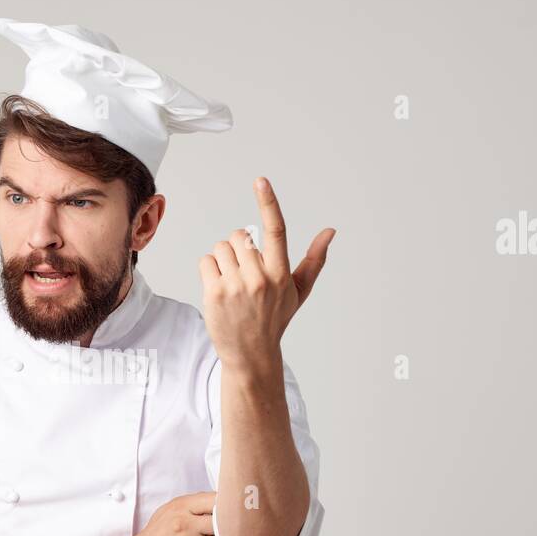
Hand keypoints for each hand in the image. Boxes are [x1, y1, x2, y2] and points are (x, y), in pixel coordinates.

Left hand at [199, 177, 334, 369]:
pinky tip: (219, 288)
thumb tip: (330, 231)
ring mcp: (235, 286)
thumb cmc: (275, 319)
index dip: (268, 203)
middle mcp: (260, 278)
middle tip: (244, 271)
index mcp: (281, 274)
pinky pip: (206, 261)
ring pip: (221, 247)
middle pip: (239, 236)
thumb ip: (314, 259)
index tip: (260, 181)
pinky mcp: (214, 293)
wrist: (250, 354)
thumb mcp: (298, 291)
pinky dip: (209, 269)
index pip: (276, 230)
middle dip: (239, 247)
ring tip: (232, 282)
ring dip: (223, 258)